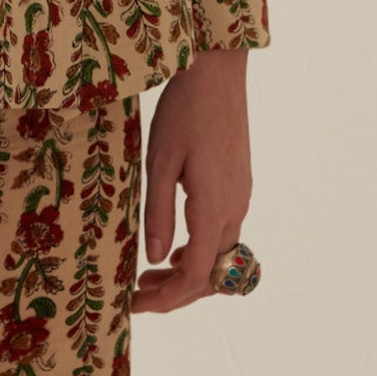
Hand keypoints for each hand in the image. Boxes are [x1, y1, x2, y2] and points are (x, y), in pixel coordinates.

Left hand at [132, 47, 253, 314]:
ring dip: (188, 273)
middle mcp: (234, 207)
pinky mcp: (238, 183)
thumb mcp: (160, 160)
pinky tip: (174, 244)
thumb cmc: (184, 110)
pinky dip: (199, 250)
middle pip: (212, 274)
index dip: (167, 299)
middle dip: (176, 293)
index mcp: (214, 207)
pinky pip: (223, 233)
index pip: (196, 275)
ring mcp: (240, 195)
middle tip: (137, 295)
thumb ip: (158, 212)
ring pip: (220, 255)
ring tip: (150, 276)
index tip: (135, 305)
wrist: (217, 71)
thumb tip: (154, 261)